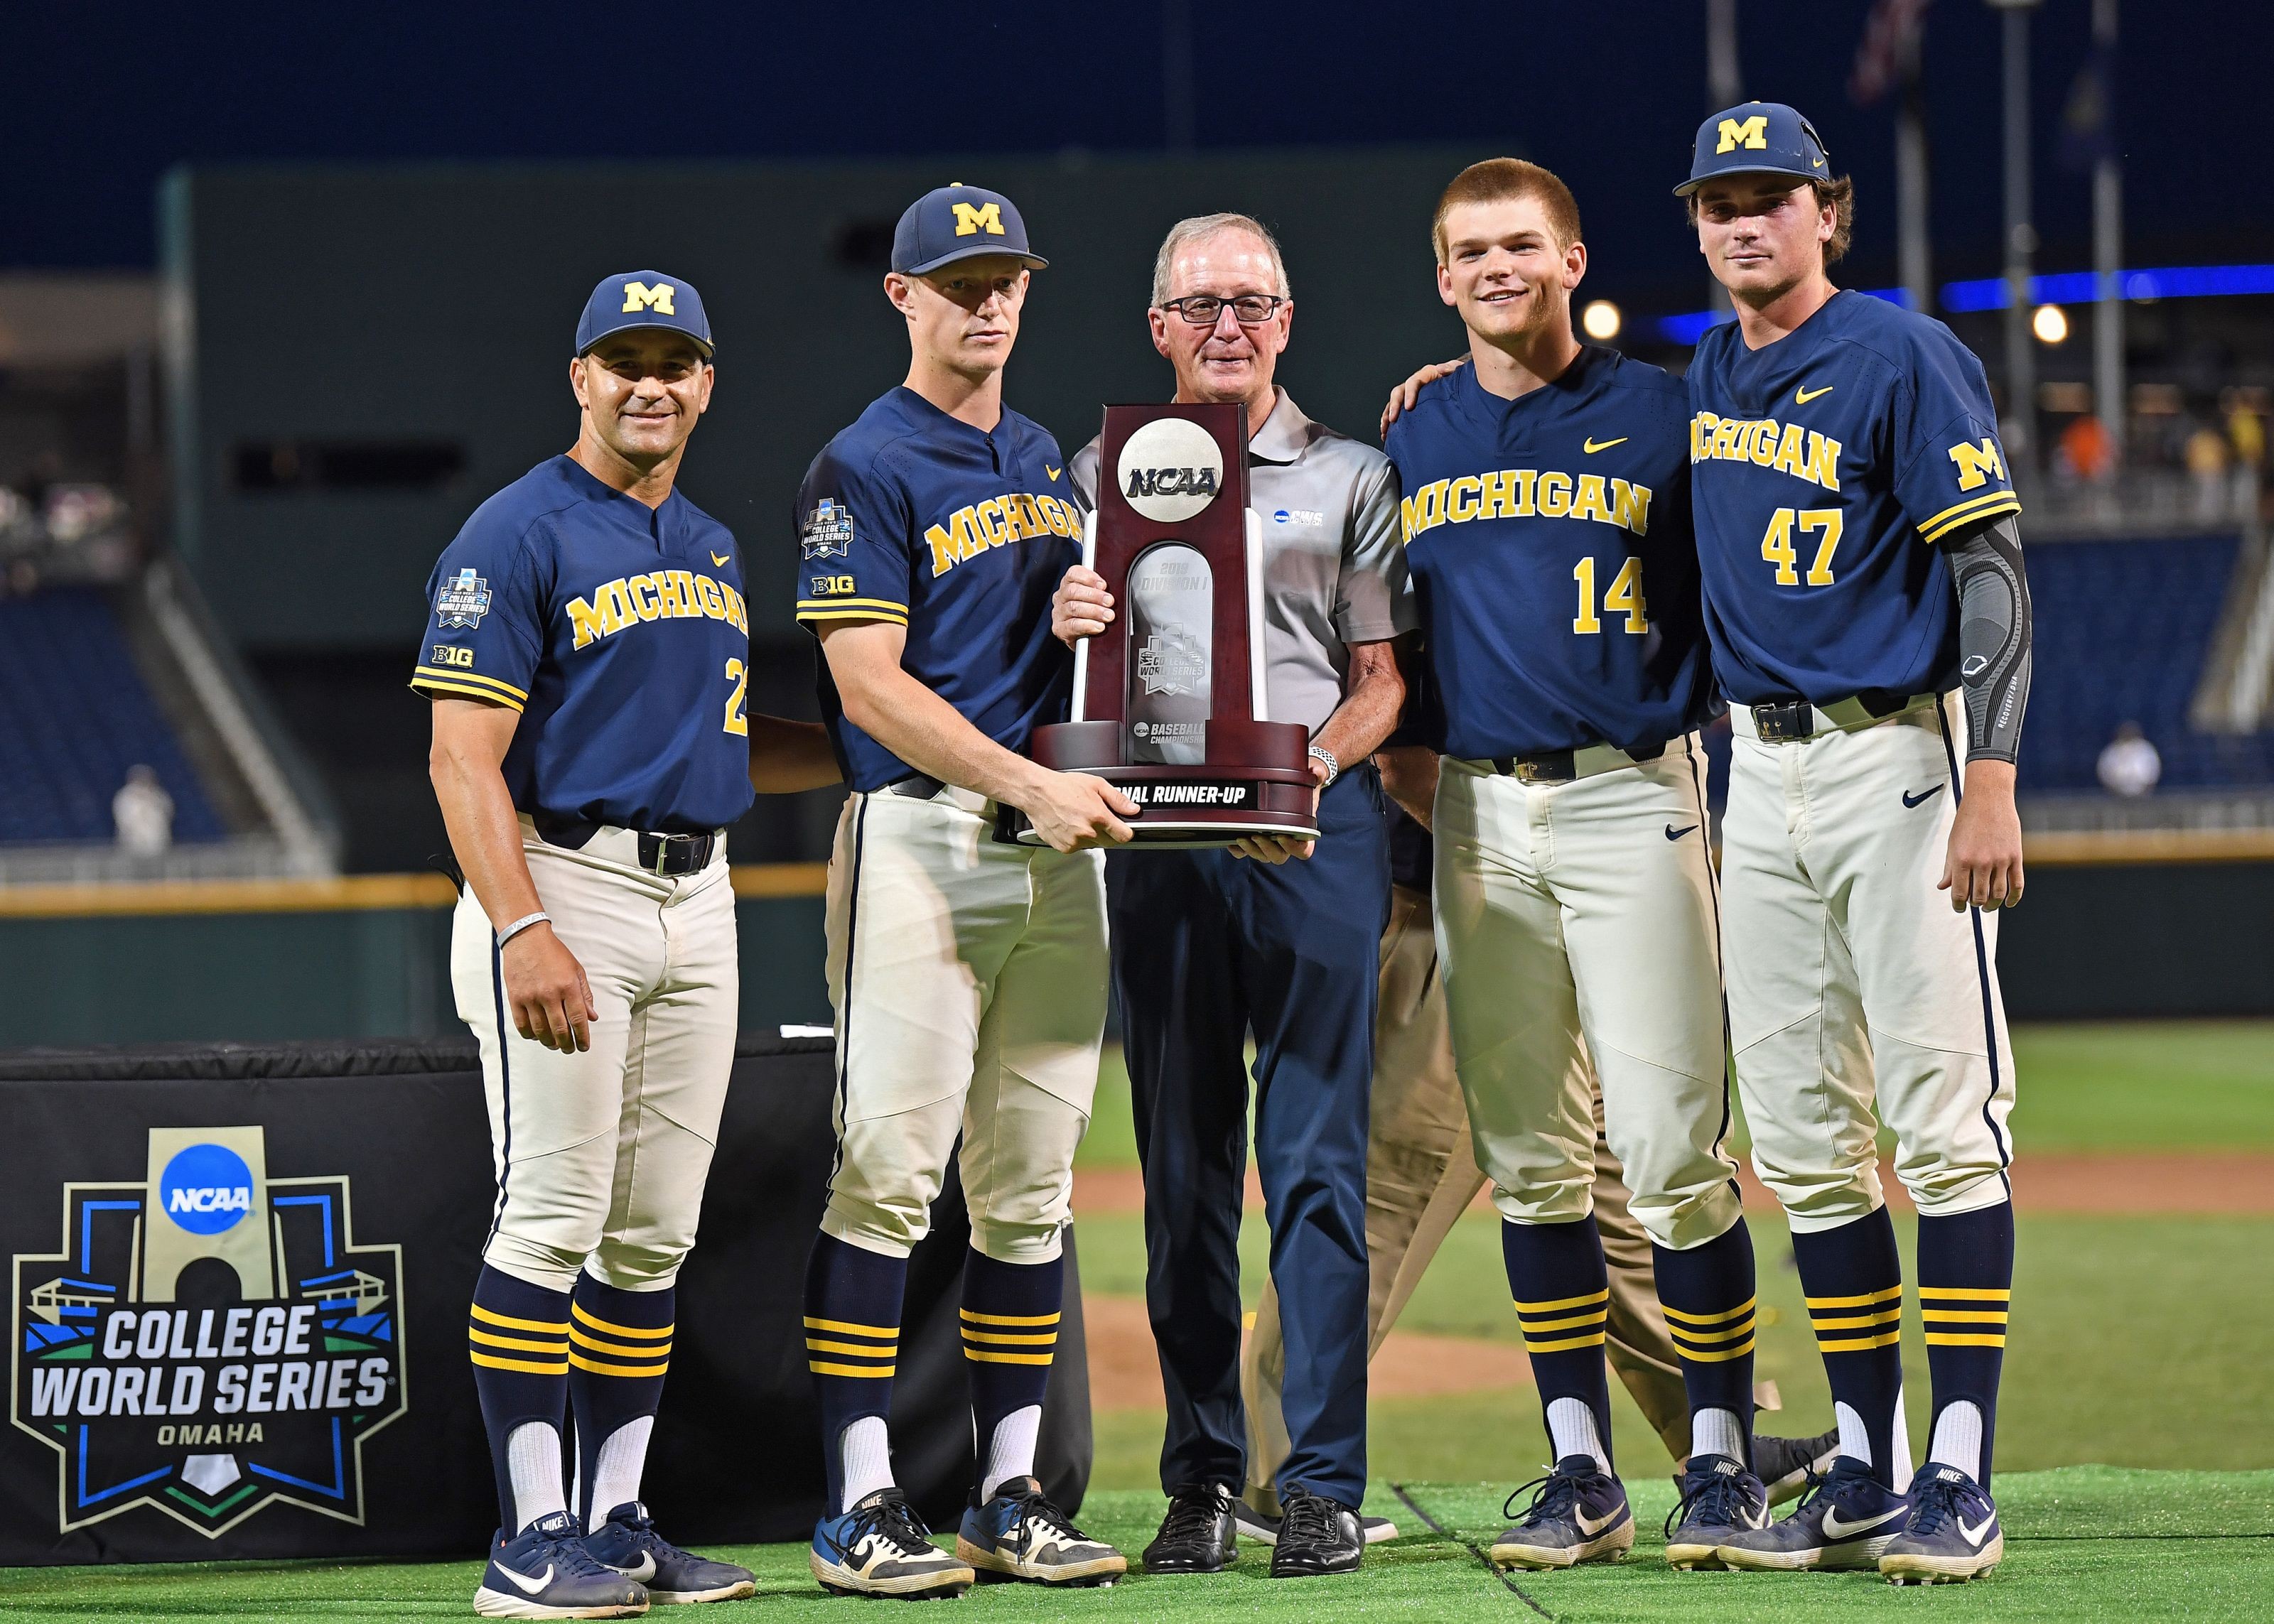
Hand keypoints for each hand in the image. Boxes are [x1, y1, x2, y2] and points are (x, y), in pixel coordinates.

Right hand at [501, 924, 596, 1051]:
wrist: (526, 938)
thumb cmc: (553, 953)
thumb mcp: (576, 970)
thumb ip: (585, 995)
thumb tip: (592, 1017)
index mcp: (568, 987)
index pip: (578, 1020)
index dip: (582, 1037)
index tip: (584, 1046)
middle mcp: (549, 994)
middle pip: (560, 1030)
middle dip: (567, 1045)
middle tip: (570, 1049)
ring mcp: (530, 998)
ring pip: (541, 1031)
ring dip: (550, 1043)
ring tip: (555, 1045)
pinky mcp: (515, 999)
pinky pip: (522, 1025)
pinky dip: (531, 1035)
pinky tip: (537, 1036)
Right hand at [1019, 770, 1138, 852]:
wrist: (1037, 793)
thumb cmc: (1063, 787)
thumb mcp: (1096, 784)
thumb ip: (1117, 799)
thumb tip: (1133, 810)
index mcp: (1098, 817)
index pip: (1124, 836)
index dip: (1125, 831)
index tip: (1122, 827)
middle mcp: (1087, 832)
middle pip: (1110, 843)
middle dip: (1109, 833)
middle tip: (1098, 818)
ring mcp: (1075, 842)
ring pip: (1094, 845)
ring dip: (1092, 836)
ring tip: (1080, 818)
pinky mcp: (1064, 847)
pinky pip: (1078, 847)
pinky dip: (1077, 839)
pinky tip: (1070, 824)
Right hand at [1052, 565, 1113, 646]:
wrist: (1084, 642)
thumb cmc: (1092, 616)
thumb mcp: (1097, 600)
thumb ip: (1102, 591)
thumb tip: (1116, 589)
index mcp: (1069, 585)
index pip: (1073, 573)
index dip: (1089, 577)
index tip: (1103, 585)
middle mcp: (1061, 597)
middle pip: (1073, 590)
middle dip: (1094, 595)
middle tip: (1109, 601)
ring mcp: (1058, 614)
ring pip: (1073, 607)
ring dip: (1094, 611)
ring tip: (1108, 616)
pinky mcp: (1059, 629)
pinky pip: (1072, 625)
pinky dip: (1088, 625)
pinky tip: (1099, 626)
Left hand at [1228, 762, 1322, 863]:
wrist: (1292, 787)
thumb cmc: (1303, 790)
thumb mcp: (1311, 782)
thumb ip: (1316, 776)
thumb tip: (1317, 771)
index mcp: (1303, 834)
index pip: (1302, 851)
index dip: (1292, 847)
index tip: (1281, 835)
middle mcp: (1286, 842)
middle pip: (1278, 856)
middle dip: (1266, 849)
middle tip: (1257, 835)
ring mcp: (1270, 843)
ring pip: (1262, 856)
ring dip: (1251, 850)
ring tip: (1241, 837)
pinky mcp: (1255, 841)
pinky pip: (1245, 853)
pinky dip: (1238, 851)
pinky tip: (1231, 843)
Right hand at [1380, 356, 1468, 434]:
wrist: (1460, 387)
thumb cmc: (1459, 380)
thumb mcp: (1458, 373)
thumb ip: (1451, 369)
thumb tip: (1441, 368)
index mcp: (1425, 375)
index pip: (1413, 382)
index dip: (1409, 394)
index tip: (1408, 407)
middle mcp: (1415, 383)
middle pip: (1398, 393)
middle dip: (1394, 407)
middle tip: (1393, 419)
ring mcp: (1410, 395)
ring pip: (1393, 403)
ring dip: (1387, 416)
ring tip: (1385, 429)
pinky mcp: (1409, 406)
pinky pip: (1396, 413)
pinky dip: (1389, 423)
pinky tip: (1386, 434)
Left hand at [1939, 759, 2023, 911]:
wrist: (1989, 799)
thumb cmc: (1967, 821)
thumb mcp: (1952, 844)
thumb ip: (1949, 868)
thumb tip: (1943, 887)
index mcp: (1962, 860)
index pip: (1960, 893)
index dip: (1958, 905)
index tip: (1959, 908)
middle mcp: (1982, 862)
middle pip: (1980, 897)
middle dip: (1976, 905)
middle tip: (1974, 904)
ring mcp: (2001, 860)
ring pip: (1998, 894)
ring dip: (1993, 904)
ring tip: (1988, 906)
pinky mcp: (2016, 857)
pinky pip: (2017, 884)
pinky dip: (2013, 898)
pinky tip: (2008, 903)